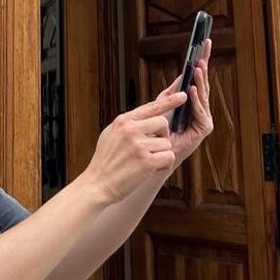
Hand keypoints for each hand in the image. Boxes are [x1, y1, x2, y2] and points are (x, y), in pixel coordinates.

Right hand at [80, 88, 187, 205]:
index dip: (169, 101)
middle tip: (153, 147)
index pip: (151, 107)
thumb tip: (144, 117)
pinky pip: (168, 157)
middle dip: (163, 136)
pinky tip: (152, 169)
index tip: (182, 95)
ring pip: (167, 143)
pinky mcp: (146, 162)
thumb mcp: (111, 135)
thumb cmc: (104, 162)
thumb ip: (127, 125)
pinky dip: (164, 164)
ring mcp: (138, 145)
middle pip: (163, 123)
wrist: (97, 184)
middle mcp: (131, 130)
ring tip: (145, 162)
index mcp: (123, 121)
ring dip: (161, 154)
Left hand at [153, 38, 215, 167]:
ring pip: (203, 96)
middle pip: (204, 82)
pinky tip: (192, 90)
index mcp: (191, 100)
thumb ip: (173, 91)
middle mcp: (199, 108)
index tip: (204, 42)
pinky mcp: (202, 129)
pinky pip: (200, 112)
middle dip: (204, 64)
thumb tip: (183, 74)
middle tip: (205, 47)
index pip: (198, 77)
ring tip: (198, 67)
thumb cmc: (157, 130)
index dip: (202, 60)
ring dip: (200, 81)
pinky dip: (196, 101)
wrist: (152, 152)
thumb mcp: (163, 104)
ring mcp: (202, 118)